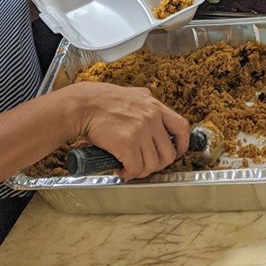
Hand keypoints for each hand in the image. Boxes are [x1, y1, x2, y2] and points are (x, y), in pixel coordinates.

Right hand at [70, 82, 189, 180]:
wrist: (84, 105)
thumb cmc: (102, 100)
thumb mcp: (132, 93)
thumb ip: (145, 99)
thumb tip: (150, 102)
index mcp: (154, 106)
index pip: (181, 128)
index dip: (182, 145)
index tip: (175, 152)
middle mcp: (151, 118)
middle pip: (168, 153)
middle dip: (157, 164)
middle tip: (144, 164)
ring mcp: (140, 131)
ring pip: (152, 164)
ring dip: (141, 171)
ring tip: (129, 166)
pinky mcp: (127, 143)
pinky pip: (136, 168)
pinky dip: (128, 173)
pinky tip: (120, 167)